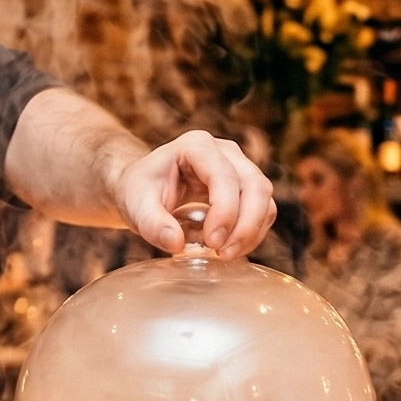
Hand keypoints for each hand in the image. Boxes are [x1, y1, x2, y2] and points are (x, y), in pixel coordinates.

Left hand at [114, 129, 275, 257]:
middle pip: (255, 185)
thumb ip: (151, 224)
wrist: (144, 189)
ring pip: (264, 197)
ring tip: (226, 255)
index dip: (225, 211)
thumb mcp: (135, 206)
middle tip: (223, 254)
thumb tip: (176, 243)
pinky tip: (231, 249)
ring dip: (252, 231)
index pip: (224, 176)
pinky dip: (253, 232)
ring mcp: (239, 166)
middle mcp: (224, 151)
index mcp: (196, 146)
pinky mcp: (245, 186)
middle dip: (245, 224)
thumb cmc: (140, 192)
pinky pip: (263, 209)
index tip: (212, 243)